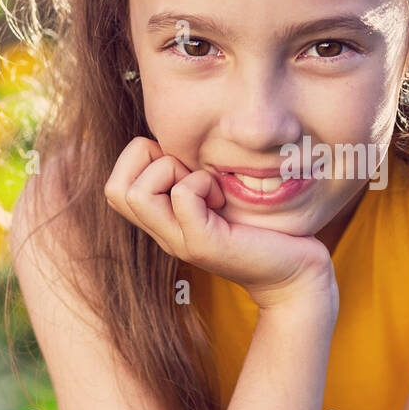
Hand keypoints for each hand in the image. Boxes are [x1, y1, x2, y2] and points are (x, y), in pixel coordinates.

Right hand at [105, 137, 336, 311]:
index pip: (115, 184)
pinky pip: (181, 196)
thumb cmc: (261, 226)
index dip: (144, 161)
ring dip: (172, 172)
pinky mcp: (202, 244)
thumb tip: (170, 138)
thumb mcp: (216, 192)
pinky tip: (223, 198)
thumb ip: (191, 173)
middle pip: (115, 189)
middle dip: (150, 163)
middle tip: (193, 174)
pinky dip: (201, 184)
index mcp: (162, 220)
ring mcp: (179, 241)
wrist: (293, 271)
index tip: (187, 168)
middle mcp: (163, 233)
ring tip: (208, 187)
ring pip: (135, 193)